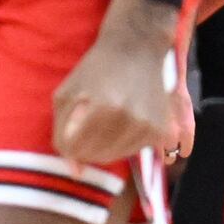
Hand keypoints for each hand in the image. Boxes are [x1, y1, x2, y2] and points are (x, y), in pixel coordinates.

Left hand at [48, 0, 183, 169]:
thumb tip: (76, 172)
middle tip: (85, 128)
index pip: (76, 150)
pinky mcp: (161, 131)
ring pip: (116, 156)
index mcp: (103, 108)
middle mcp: (129, 119)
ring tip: (103, 121)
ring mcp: (148, 126)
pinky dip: (123, 143)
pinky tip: (120, 122)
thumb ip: (63, 132)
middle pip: (97, 156)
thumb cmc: (94, 71)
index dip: (68, 145)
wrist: (136, 50)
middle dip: (85, 148)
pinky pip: (134, 151)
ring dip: (104, 146)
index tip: (70, 134)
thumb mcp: (67, 94)